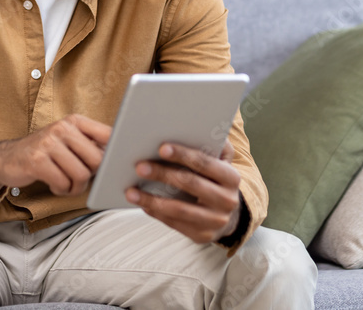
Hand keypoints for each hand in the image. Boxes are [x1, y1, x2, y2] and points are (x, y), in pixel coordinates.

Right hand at [0, 114, 110, 202]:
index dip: (115, 153)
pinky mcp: (36, 160)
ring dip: (75, 187)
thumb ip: (91, 145)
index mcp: (75, 121)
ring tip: (66, 184)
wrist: (6, 158)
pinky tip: (54, 185)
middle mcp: (62, 128)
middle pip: (97, 160)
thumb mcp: (68, 141)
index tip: (114, 164)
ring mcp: (48, 143)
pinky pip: (62, 183)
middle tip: (79, 178)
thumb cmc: (44, 152)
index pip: (108, 135)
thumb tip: (120, 157)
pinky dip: (61, 190)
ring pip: (81, 175)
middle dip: (91, 176)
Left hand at [125, 139, 241, 243]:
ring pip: (179, 209)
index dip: (183, 155)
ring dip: (152, 199)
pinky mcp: (202, 236)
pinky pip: (174, 223)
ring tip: (131, 191)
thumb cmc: (215, 180)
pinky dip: (155, 212)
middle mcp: (227, 200)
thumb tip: (195, 126)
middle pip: (190, 184)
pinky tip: (141, 203)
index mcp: (231, 177)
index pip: (205, 163)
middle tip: (139, 166)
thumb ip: (212, 145)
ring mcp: (215, 221)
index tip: (161, 148)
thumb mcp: (220, 162)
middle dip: (163, 174)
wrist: (227, 215)